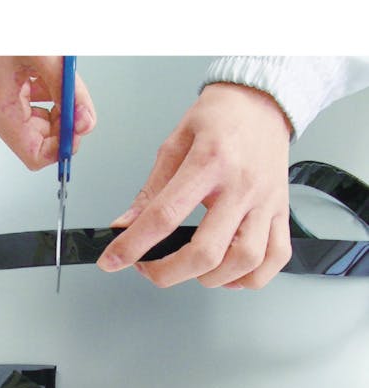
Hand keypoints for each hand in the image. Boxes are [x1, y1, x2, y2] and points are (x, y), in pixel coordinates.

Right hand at [0, 56, 95, 169]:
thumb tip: (86, 122)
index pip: (35, 155)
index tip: (78, 130)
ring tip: (57, 79)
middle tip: (76, 102)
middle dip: (63, 124)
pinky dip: (49, 98)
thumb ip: (72, 94)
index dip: (61, 148)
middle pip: (40, 140)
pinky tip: (48, 77)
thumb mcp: (47, 58)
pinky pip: (33, 109)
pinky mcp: (1, 96)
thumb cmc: (5, 24)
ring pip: (40, 125)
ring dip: (58, 108)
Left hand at [97, 83, 292, 289]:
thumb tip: (126, 225)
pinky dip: (251, 277)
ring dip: (212, 279)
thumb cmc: (219, 118)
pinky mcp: (282, 211)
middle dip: (168, 273)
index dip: (133, 245)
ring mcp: (266, 202)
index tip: (113, 260)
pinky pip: (276, 258)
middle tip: (150, 270)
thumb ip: (151, 190)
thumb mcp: (174, 144)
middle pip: (207, 251)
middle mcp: (242, 186)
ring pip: (245, 261)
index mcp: (209, 162)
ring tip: (191, 271)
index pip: (164, 215)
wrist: (262, 102)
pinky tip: (230, 273)